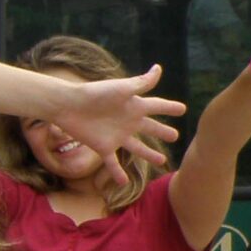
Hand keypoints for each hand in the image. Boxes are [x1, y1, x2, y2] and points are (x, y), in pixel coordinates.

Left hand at [49, 65, 186, 167]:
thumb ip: (142, 83)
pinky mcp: (103, 147)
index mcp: (134, 106)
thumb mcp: (122, 88)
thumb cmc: (95, 93)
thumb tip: (159, 68)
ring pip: (137, 147)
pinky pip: (112, 163)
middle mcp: (127, 121)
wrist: (68, 105)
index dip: (169, 108)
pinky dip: (117, 173)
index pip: (157, 106)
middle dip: (162, 132)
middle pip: (150, 128)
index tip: (182, 109)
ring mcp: (116, 136)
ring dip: (148, 155)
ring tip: (161, 162)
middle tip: (175, 136)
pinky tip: (123, 182)